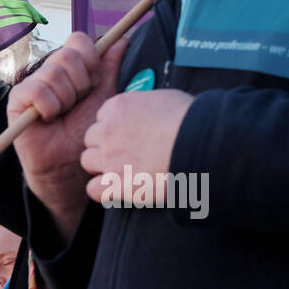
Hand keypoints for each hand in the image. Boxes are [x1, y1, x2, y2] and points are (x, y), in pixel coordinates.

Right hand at [8, 33, 130, 245]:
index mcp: (70, 67)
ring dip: (65, 99)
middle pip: (67, 54)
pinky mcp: (17, 100)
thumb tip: (122, 40)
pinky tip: (49, 119)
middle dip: (80, 83)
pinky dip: (49, 107)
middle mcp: (49, 71)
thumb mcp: (103, 97)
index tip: (94, 82)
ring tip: (63, 115)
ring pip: (53, 73)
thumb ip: (110, 68)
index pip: (77, 40)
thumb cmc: (85, 133)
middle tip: (76, 103)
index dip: (90, 59)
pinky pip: (36, 90)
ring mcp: (32, 84)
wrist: (69, 163)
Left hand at [82, 89, 195, 205]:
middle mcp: (107, 131)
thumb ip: (144, 105)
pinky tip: (117, 189)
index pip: (102, 118)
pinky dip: (103, 190)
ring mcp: (109, 158)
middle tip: (126, 153)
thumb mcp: (165, 98)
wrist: (200, 143)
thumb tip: (145, 112)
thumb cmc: (192, 118)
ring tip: (124, 169)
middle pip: (91, 139)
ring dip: (102, 166)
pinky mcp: (115, 183)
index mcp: (117, 107)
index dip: (115, 128)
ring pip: (88, 161)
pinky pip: (93, 189)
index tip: (129, 135)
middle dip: (105, 146)